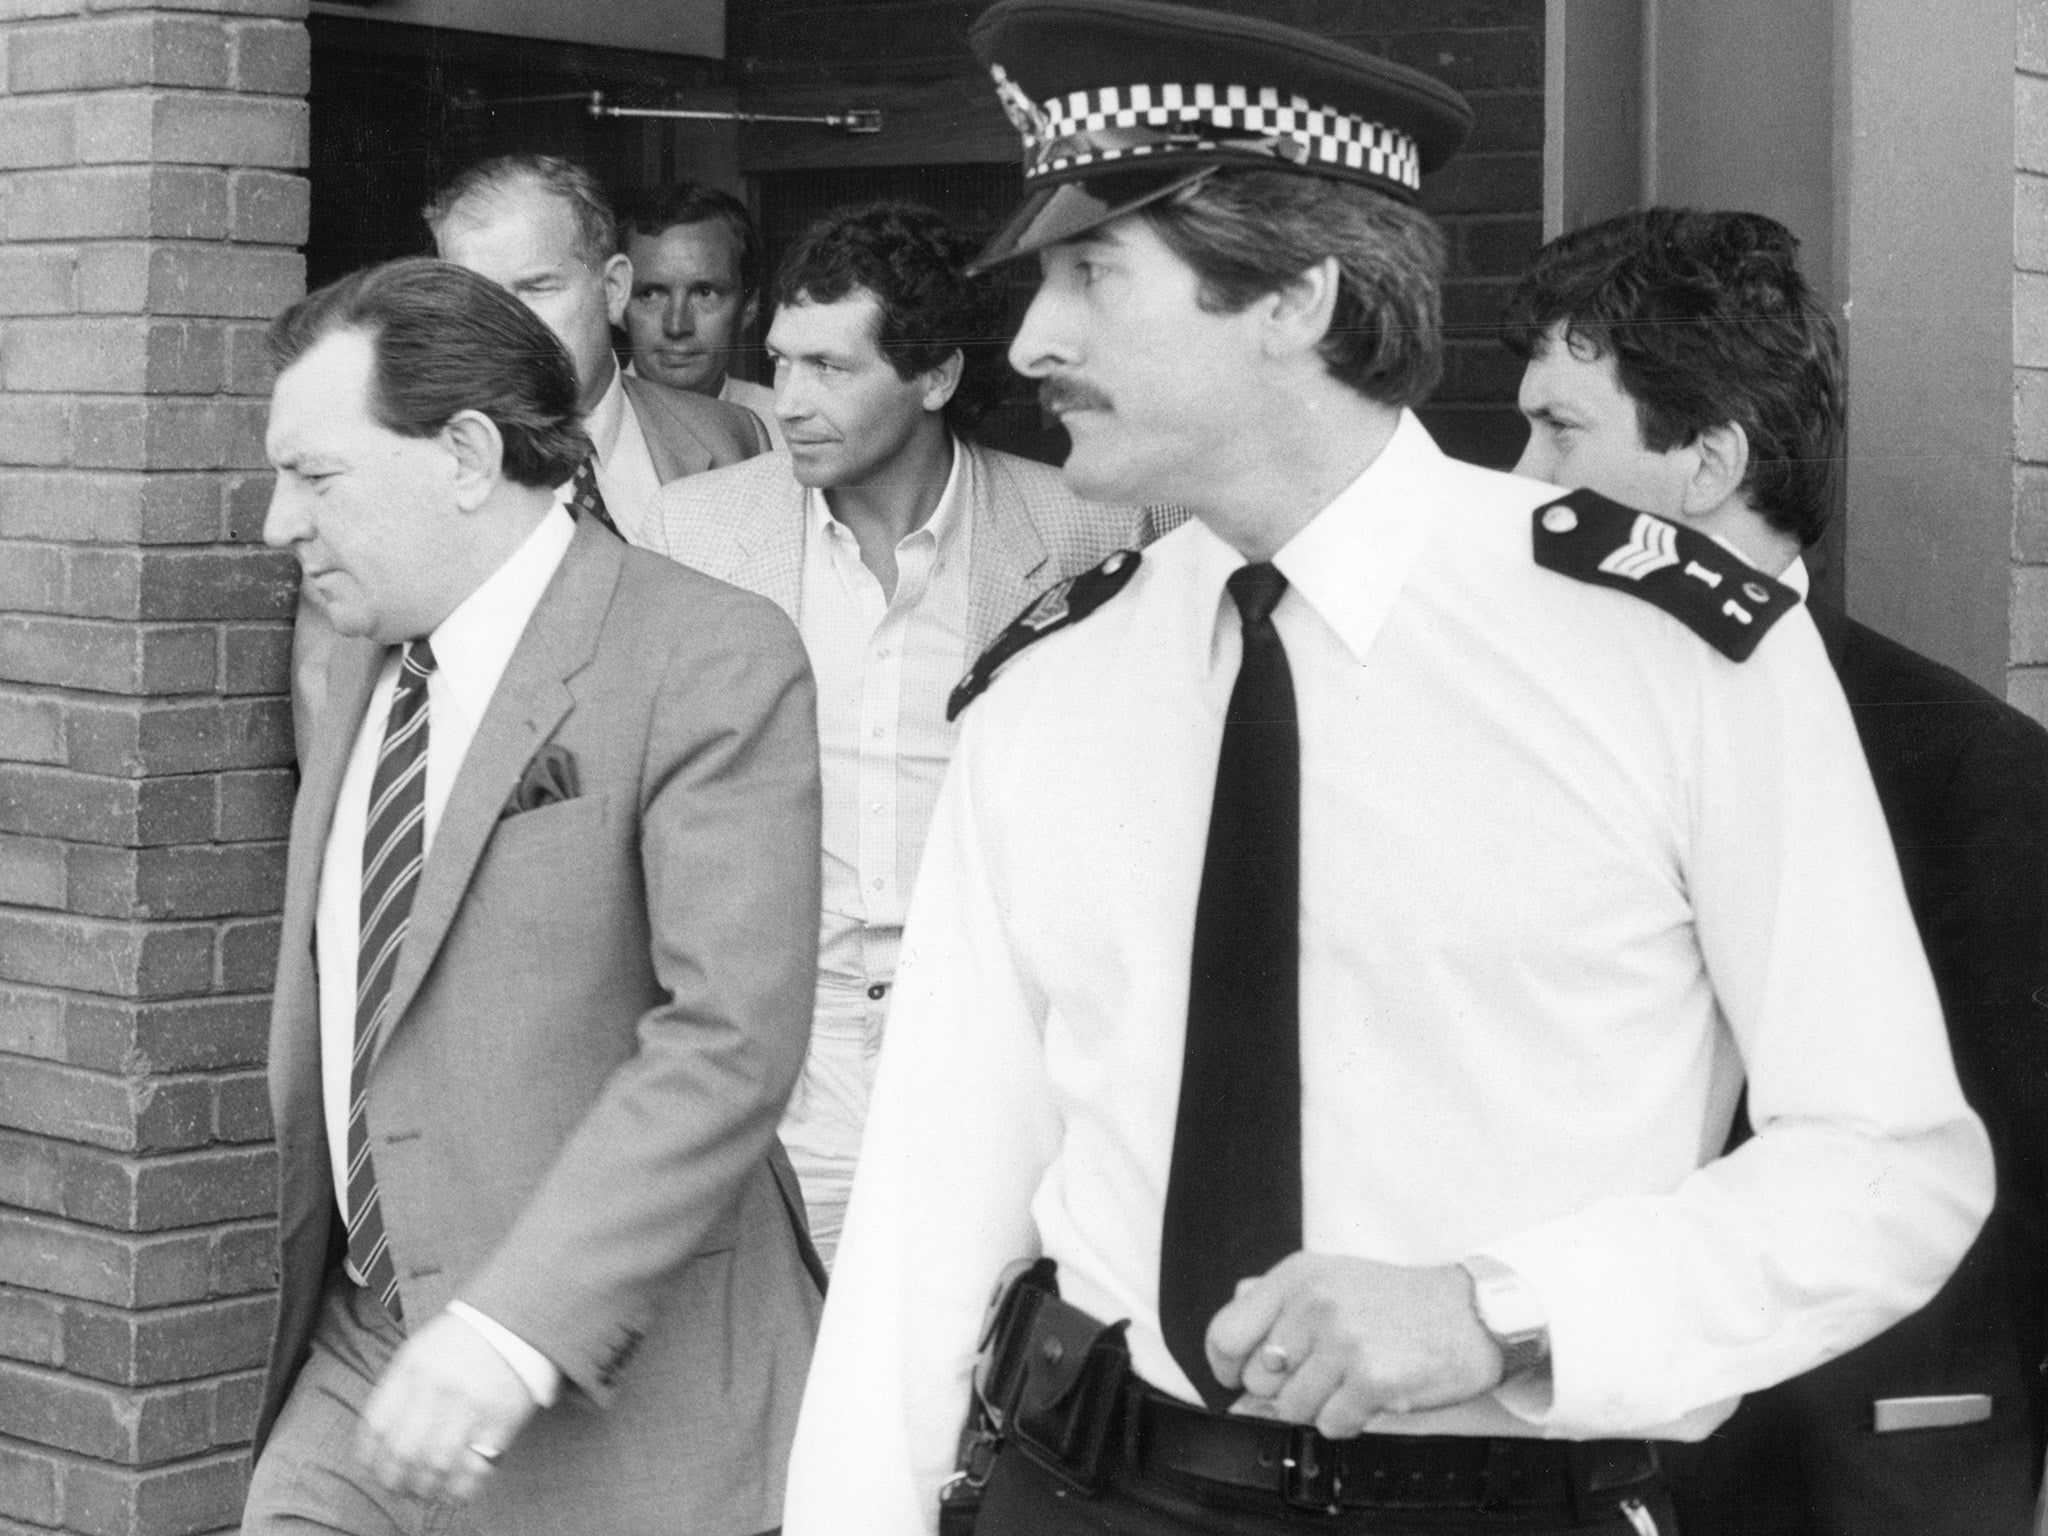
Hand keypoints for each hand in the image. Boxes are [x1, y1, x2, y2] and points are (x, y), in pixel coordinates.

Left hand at [355, 1312, 540, 1502]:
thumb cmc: (462, 1340)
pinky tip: (453, 1490)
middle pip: (403, 1451)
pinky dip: (460, 1488)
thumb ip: (397, 1390)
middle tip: (399, 1487)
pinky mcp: (503, 1419)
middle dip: (395, 1480)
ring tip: (425, 1491)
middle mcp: (439, 1386)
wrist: (517, 1322)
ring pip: (436, 1464)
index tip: (374, 1470)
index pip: (377, 1425)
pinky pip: (476, 1466)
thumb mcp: (419, 1351)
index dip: (370, 1458)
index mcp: (413, 1366)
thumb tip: (378, 1443)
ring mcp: (472, 1404)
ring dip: (426, 1488)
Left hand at [1205, 1253, 1502, 1437]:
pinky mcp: (1372, 1378)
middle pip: (1258, 1381)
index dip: (1227, 1366)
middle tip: (1325, 1372)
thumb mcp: (1331, 1277)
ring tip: (1351, 1380)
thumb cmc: (1398, 1301)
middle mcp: (1314, 1302)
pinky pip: (1330, 1425)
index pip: (1226, 1333)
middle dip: (1286, 1387)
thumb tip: (1230, 1328)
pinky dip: (1348, 1421)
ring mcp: (1344, 1340)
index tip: (1238, 1376)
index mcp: (1296, 1275)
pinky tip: (1369, 1395)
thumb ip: (1275, 1298)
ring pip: (1292, 1408)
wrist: (1473, 1314)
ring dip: (1320, 1406)